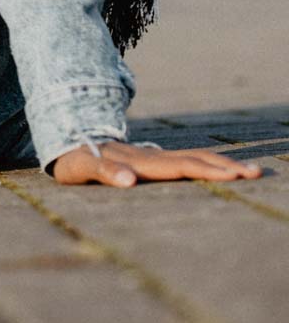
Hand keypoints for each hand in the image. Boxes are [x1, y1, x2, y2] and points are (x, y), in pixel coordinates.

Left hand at [49, 141, 262, 186]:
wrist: (68, 141)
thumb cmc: (74, 160)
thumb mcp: (81, 167)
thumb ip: (104, 171)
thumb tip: (128, 181)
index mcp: (138, 162)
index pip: (179, 166)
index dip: (205, 170)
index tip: (232, 176)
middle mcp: (150, 158)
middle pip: (193, 160)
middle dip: (224, 167)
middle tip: (255, 173)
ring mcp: (153, 158)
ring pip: (193, 158)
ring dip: (221, 164)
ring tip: (251, 171)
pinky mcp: (153, 161)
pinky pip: (186, 161)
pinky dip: (209, 164)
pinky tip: (226, 170)